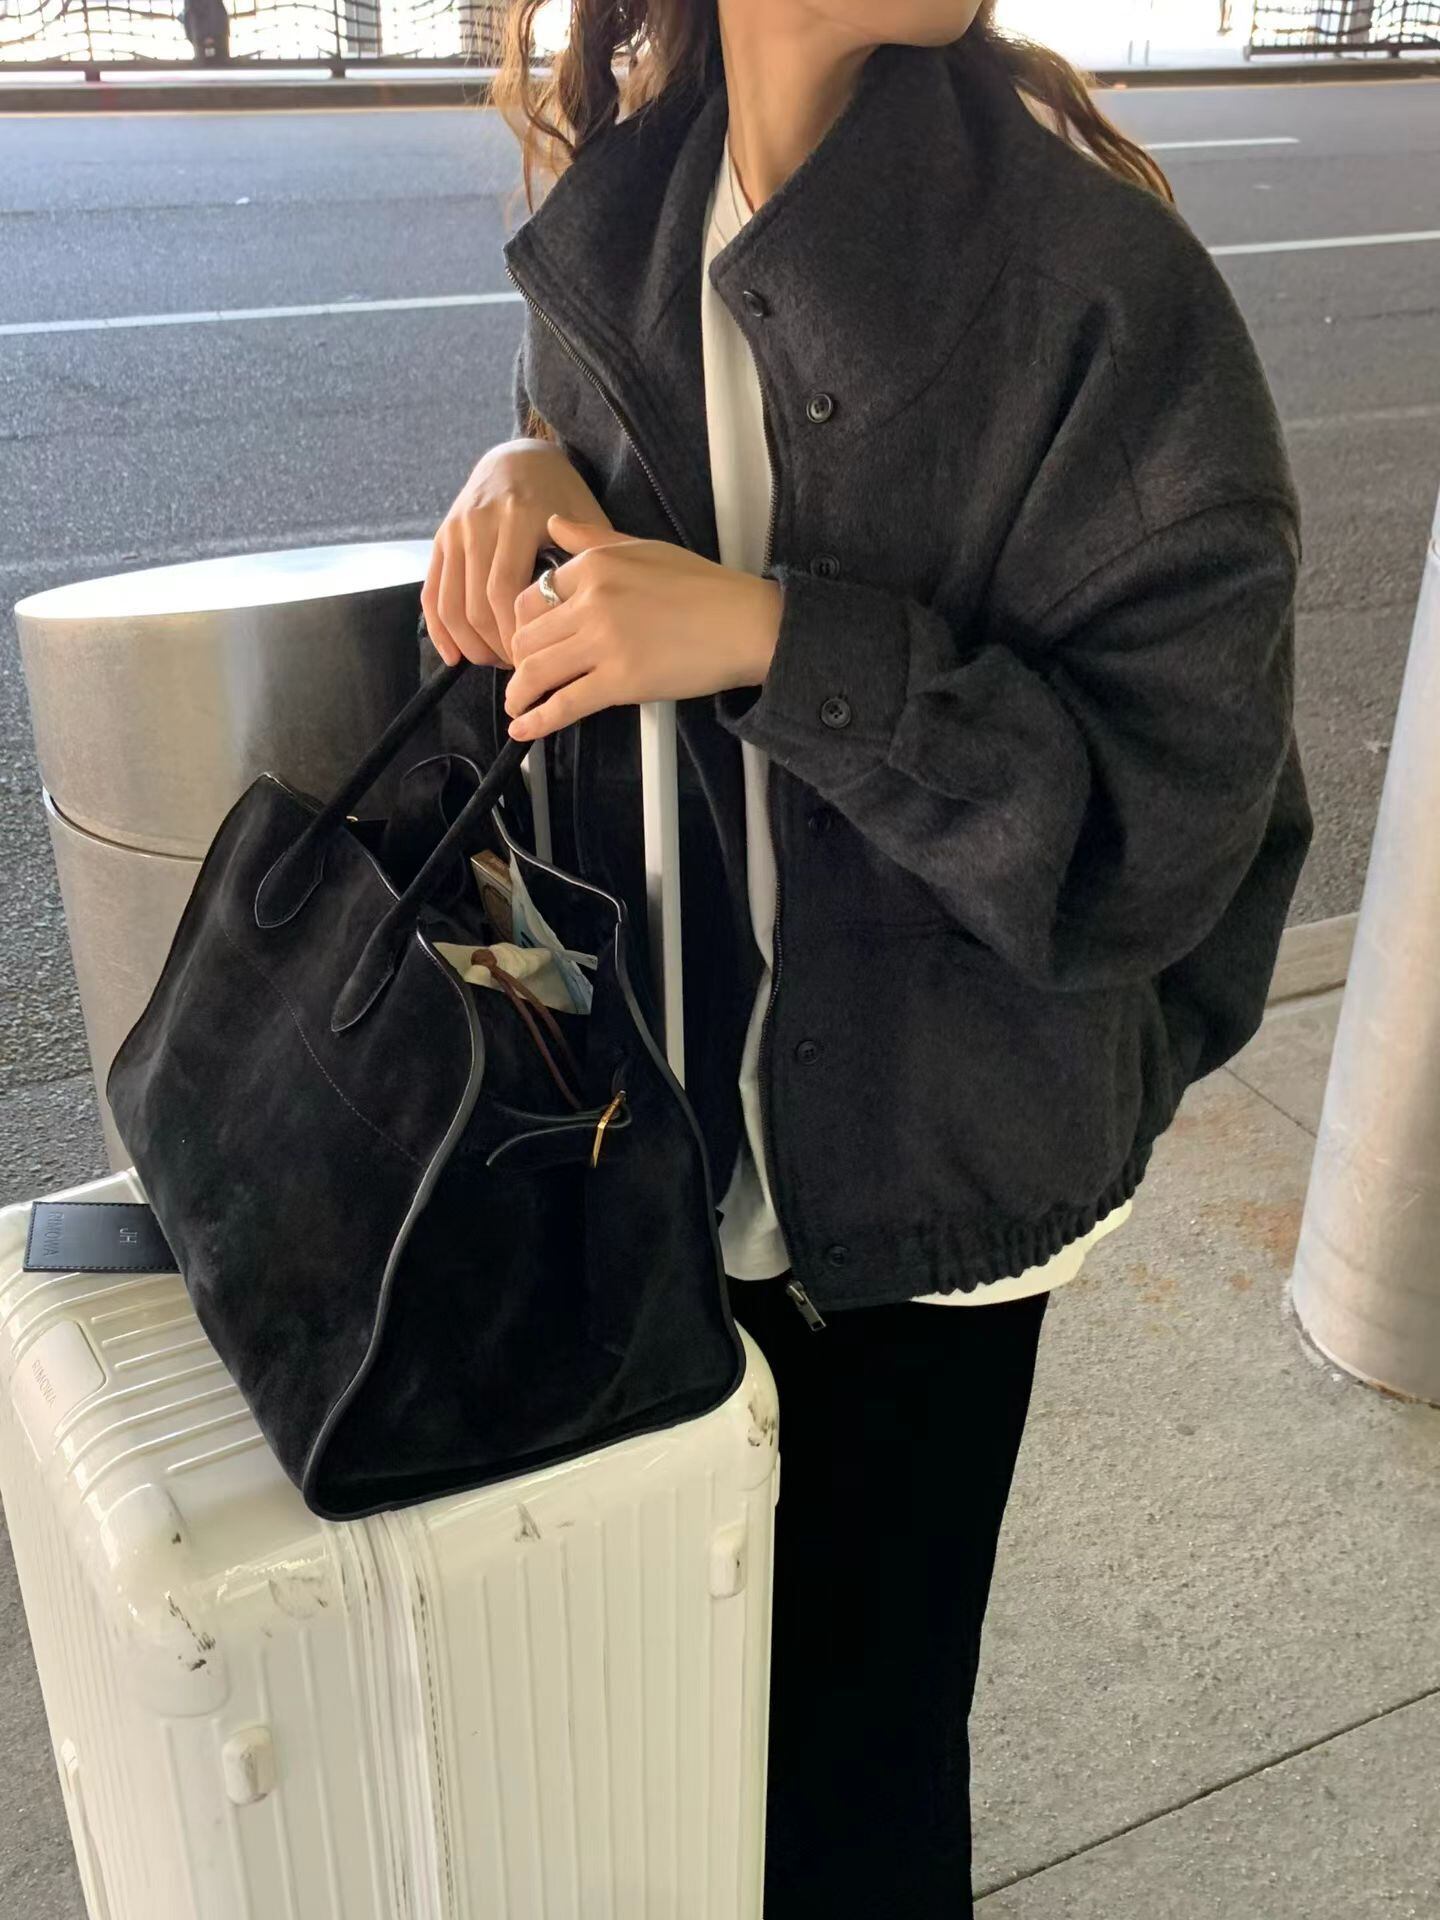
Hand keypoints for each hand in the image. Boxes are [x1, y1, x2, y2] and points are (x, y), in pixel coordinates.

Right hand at [421, 441, 613, 668]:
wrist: (519, 457)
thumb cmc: (561, 493)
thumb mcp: (584, 516)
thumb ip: (589, 559)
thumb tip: (589, 617)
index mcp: (518, 518)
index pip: (505, 593)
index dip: (516, 636)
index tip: (535, 660)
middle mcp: (480, 523)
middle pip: (476, 606)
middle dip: (495, 647)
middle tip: (519, 670)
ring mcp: (455, 531)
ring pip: (451, 605)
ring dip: (470, 644)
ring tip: (493, 662)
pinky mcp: (440, 539)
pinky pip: (432, 592)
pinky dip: (439, 629)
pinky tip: (453, 655)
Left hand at [504, 514, 782, 739]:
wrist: (745, 623)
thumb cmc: (705, 588)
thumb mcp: (643, 548)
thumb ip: (593, 539)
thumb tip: (554, 523)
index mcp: (595, 566)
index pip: (531, 596)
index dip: (522, 625)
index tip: (527, 641)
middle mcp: (592, 601)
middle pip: (526, 636)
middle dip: (518, 660)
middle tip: (525, 675)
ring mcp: (604, 642)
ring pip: (536, 670)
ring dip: (519, 693)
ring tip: (518, 704)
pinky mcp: (620, 681)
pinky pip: (564, 704)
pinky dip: (537, 720)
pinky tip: (524, 728)